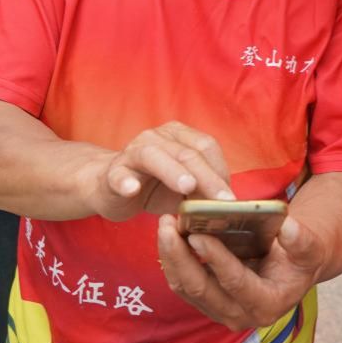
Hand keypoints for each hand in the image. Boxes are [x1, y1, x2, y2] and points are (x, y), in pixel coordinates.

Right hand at [86, 122, 234, 222]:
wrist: (110, 188)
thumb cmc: (155, 187)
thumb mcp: (184, 188)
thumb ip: (203, 191)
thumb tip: (229, 206)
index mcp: (178, 136)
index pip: (205, 146)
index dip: (220, 170)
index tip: (230, 198)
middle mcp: (156, 137)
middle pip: (186, 153)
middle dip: (207, 178)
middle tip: (222, 201)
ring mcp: (132, 152)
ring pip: (153, 156)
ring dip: (172, 171)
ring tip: (187, 186)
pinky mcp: (112, 172)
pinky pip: (118, 175)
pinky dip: (125, 181)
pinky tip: (132, 190)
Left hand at [157, 212, 326, 330]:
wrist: (290, 272)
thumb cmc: (300, 259)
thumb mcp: (309, 248)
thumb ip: (301, 240)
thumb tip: (287, 227)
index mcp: (267, 303)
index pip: (236, 282)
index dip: (216, 259)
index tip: (198, 234)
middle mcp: (240, 314)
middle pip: (201, 289)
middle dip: (180, 256)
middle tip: (169, 224)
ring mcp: (220, 311)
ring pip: (185, 287)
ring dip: (170, 256)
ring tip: (165, 224)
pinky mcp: (206, 302)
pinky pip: (182, 284)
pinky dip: (172, 259)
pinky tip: (169, 234)